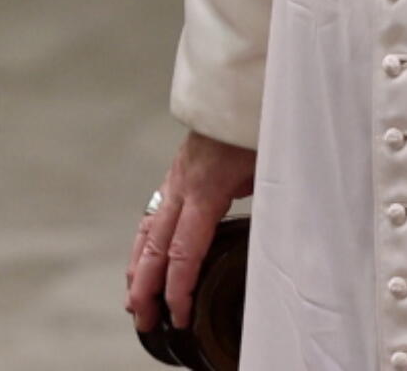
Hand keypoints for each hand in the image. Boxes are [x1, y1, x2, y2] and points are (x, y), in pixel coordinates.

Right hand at [125, 131, 255, 331]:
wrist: (244, 85)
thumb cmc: (260, 125)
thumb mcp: (269, 168)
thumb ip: (265, 204)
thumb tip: (272, 237)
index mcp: (206, 190)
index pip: (184, 252)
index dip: (178, 289)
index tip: (179, 317)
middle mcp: (183, 185)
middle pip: (155, 246)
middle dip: (146, 288)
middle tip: (144, 321)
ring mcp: (177, 176)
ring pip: (148, 229)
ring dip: (138, 267)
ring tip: (134, 299)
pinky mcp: (178, 169)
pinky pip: (154, 210)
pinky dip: (144, 239)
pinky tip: (143, 255)